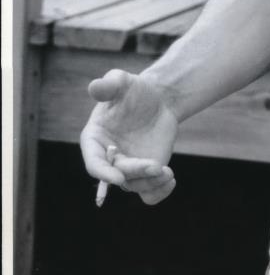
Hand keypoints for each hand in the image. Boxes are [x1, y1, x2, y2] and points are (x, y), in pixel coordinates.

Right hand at [80, 69, 178, 204]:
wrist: (158, 98)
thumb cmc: (134, 89)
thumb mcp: (121, 81)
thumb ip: (108, 84)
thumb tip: (94, 87)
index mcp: (94, 140)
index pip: (94, 163)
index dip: (102, 173)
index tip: (118, 177)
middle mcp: (108, 159)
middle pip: (118, 175)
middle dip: (136, 172)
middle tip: (157, 165)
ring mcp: (127, 168)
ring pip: (135, 186)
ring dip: (150, 183)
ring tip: (168, 172)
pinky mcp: (145, 173)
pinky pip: (148, 193)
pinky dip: (158, 192)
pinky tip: (171, 180)